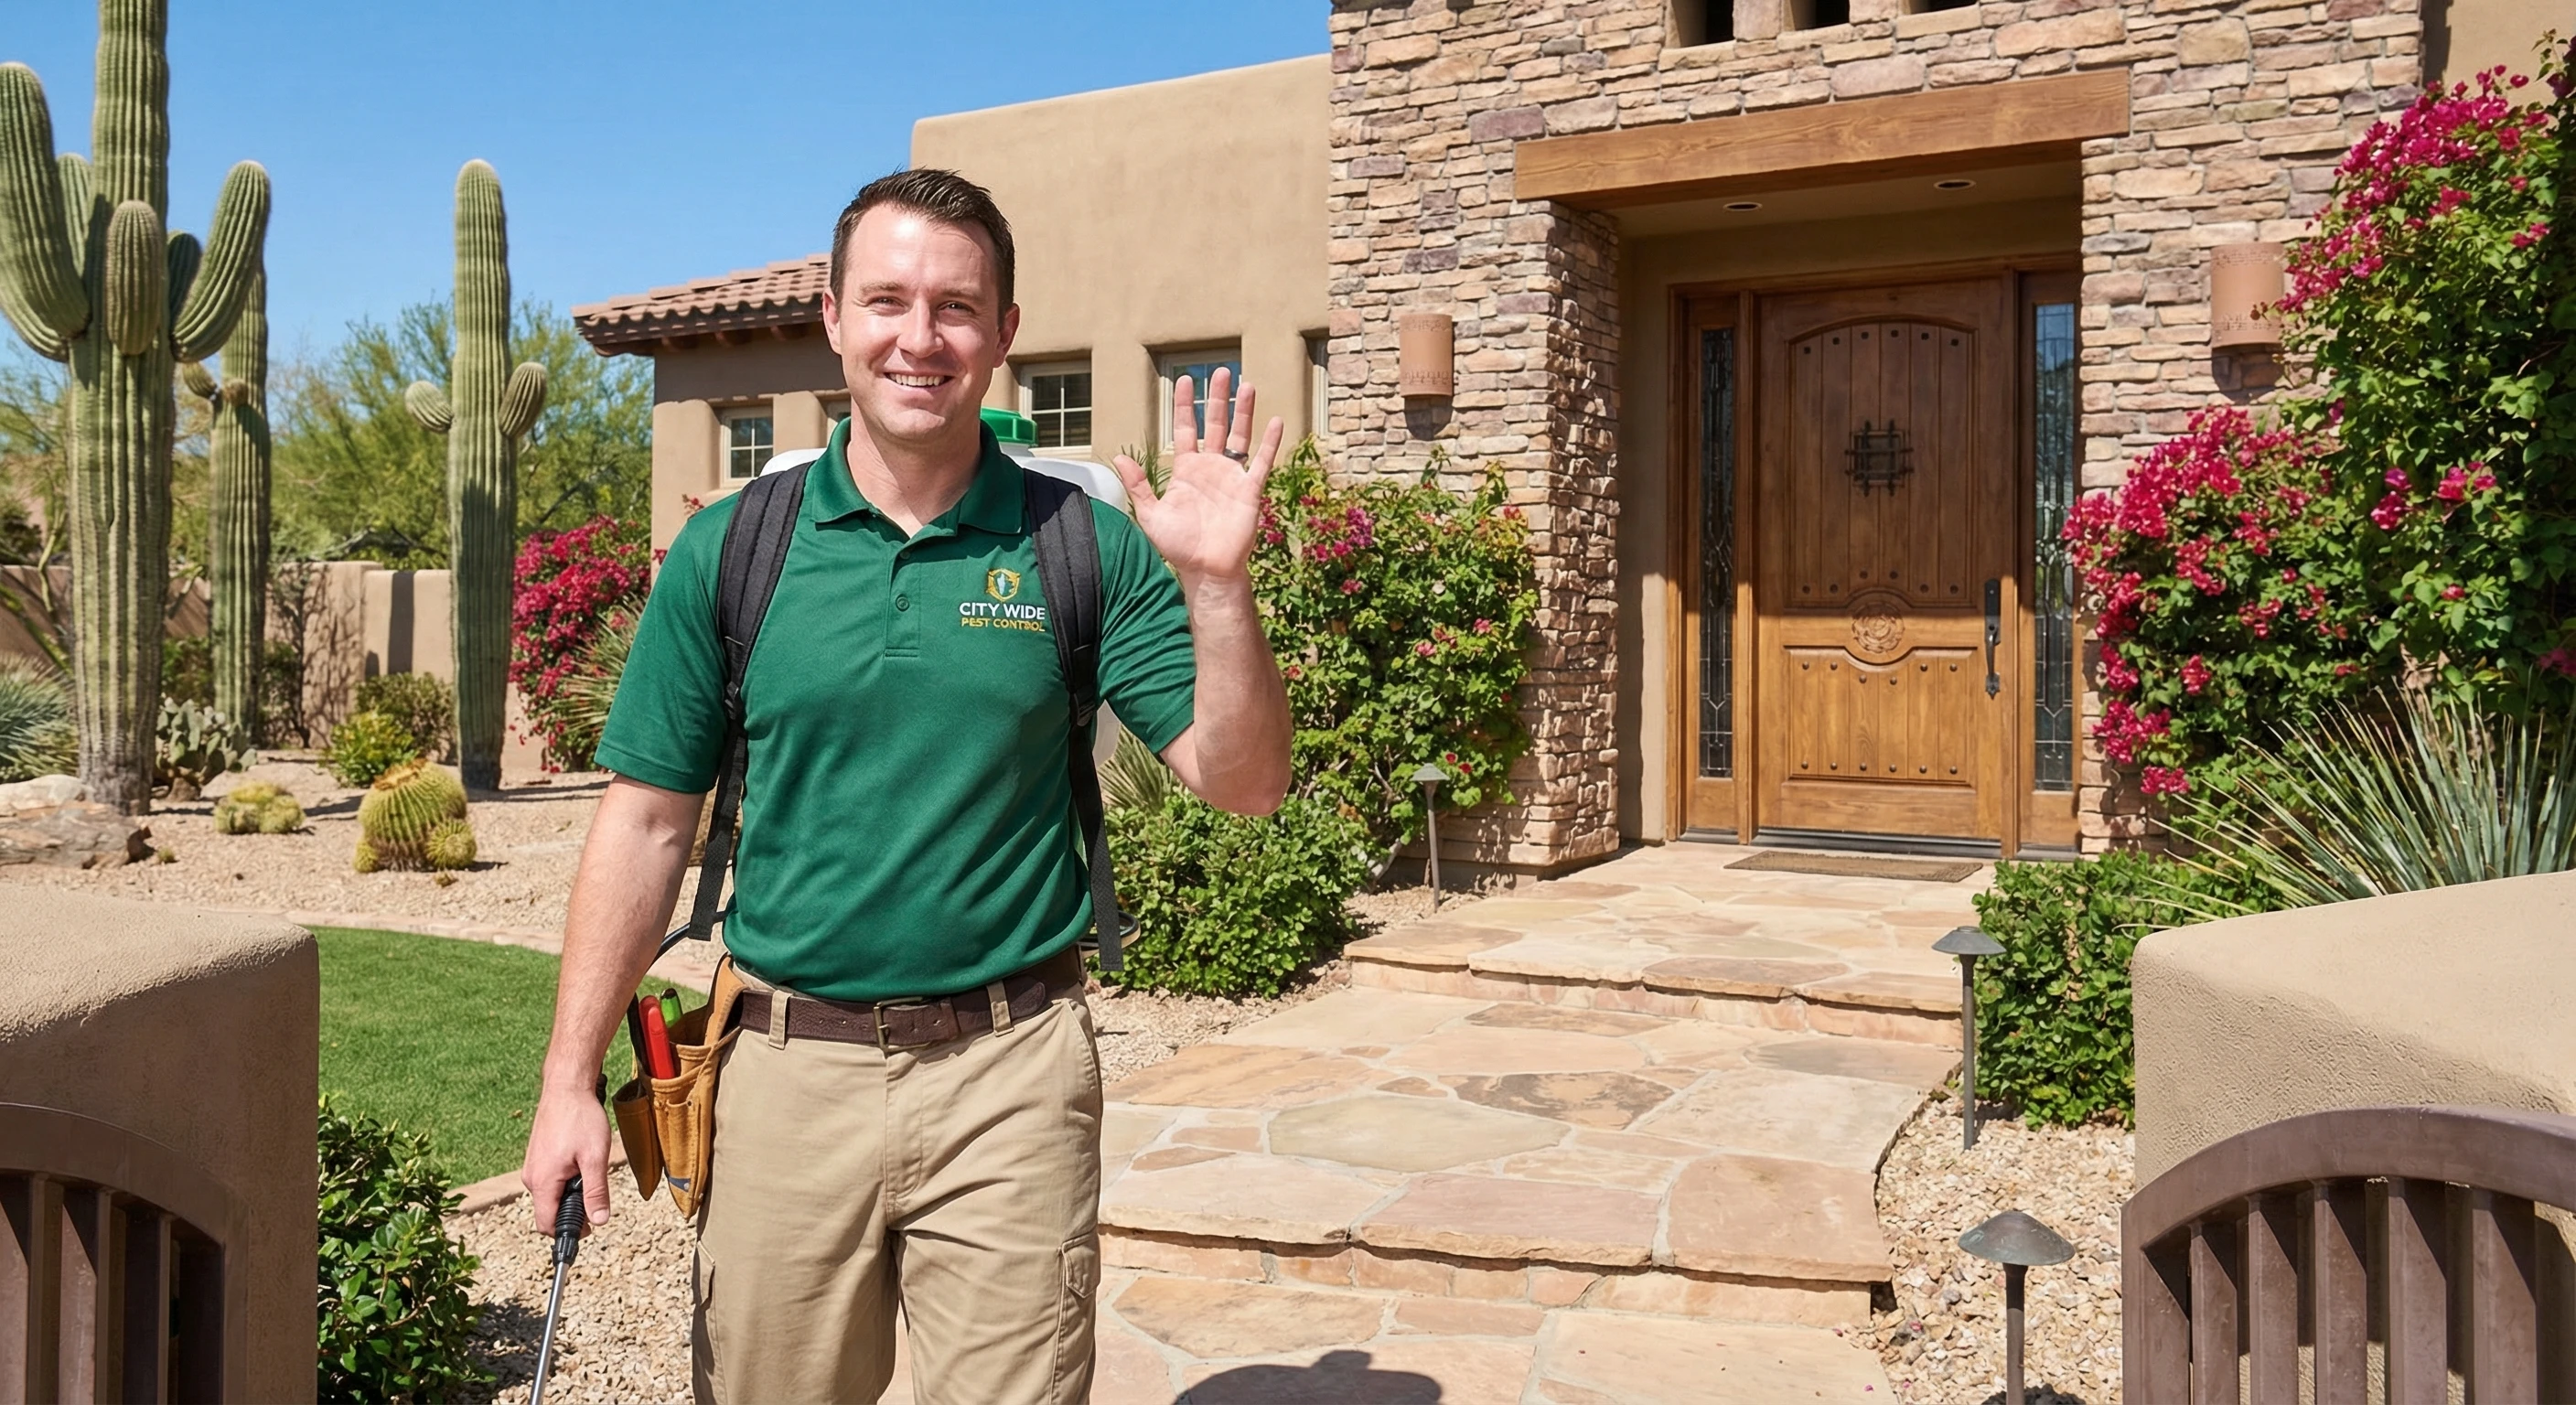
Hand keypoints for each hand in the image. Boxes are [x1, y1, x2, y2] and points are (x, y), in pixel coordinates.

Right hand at [523, 1084, 610, 1236]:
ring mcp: (532, 1167)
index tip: (590, 1227)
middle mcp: (532, 1178)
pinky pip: (550, 1180)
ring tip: (589, 1169)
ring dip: (571, 1192)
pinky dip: (566, 1179)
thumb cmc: (581, 1118)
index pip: (547, 1225)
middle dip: (573, 1210)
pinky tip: (579, 1160)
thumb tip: (599, 1221)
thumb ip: (596, 1192)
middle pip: (550, 1212)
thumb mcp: (595, 1157)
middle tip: (596, 1191)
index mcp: (543, 1182)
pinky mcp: (537, 1158)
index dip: (569, 1233)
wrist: (566, 1087)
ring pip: (551, 1195)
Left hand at [1113, 367, 1283, 585]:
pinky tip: (1276, 421)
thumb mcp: (1150, 515)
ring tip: (1247, 385)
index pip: (1186, 429)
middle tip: (1221, 371)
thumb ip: (1137, 485)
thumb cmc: (1179, 546)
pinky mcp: (1250, 490)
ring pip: (1240, 436)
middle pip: (1215, 424)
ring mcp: (1232, 477)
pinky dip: (1270, 442)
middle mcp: (1211, 468)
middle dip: (1217, 398)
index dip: (1185, 405)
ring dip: (1244, 411)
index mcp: (1186, 470)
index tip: (1184, 380)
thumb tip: (1117, 457)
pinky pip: (1262, 462)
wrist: (1206, 570)